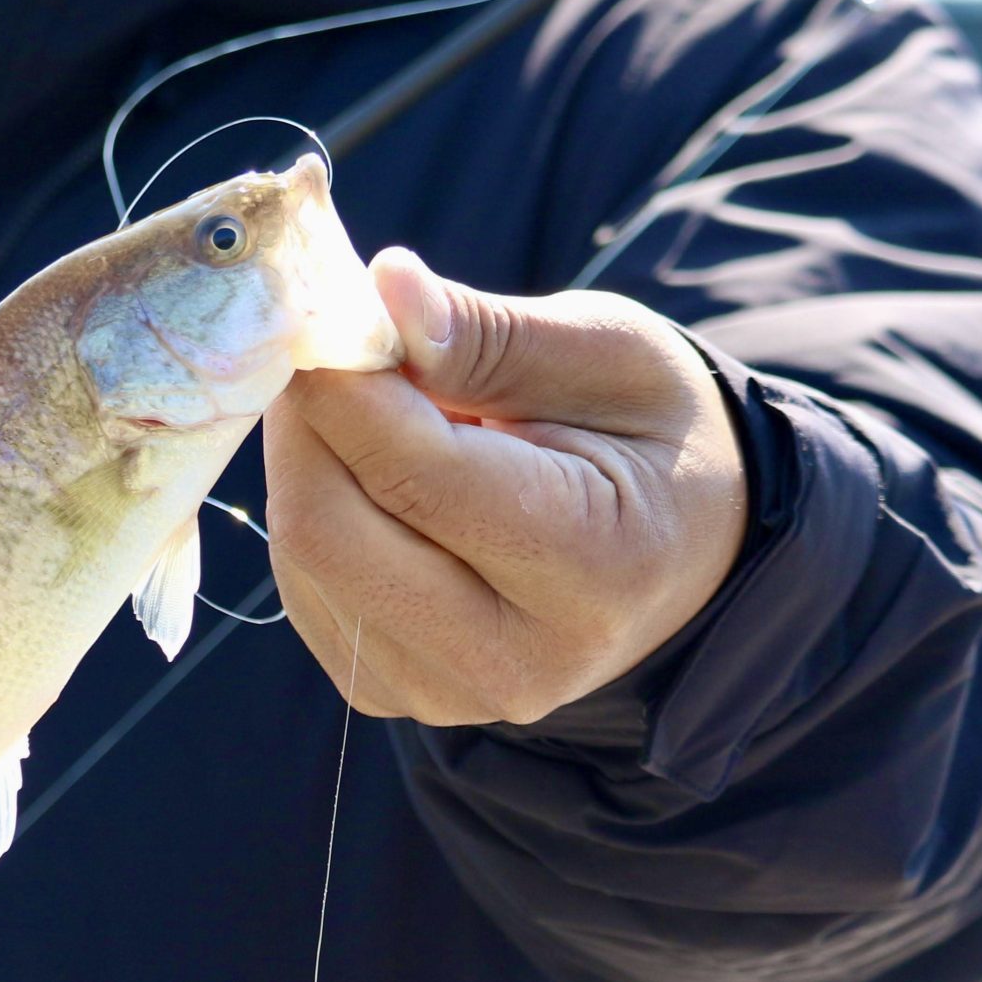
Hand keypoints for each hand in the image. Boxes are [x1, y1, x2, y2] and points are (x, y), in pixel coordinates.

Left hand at [267, 247, 746, 726]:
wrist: (679, 546)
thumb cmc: (645, 434)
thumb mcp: (606, 353)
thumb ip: (489, 332)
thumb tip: (382, 290)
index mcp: (592, 568)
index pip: (413, 474)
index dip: (343, 381)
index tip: (326, 308)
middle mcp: (513, 659)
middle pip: (329, 529)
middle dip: (307, 419)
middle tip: (329, 342)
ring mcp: (445, 692)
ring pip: (302, 555)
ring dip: (307, 459)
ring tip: (374, 406)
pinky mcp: (391, 692)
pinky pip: (304, 583)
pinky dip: (315, 505)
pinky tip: (371, 472)